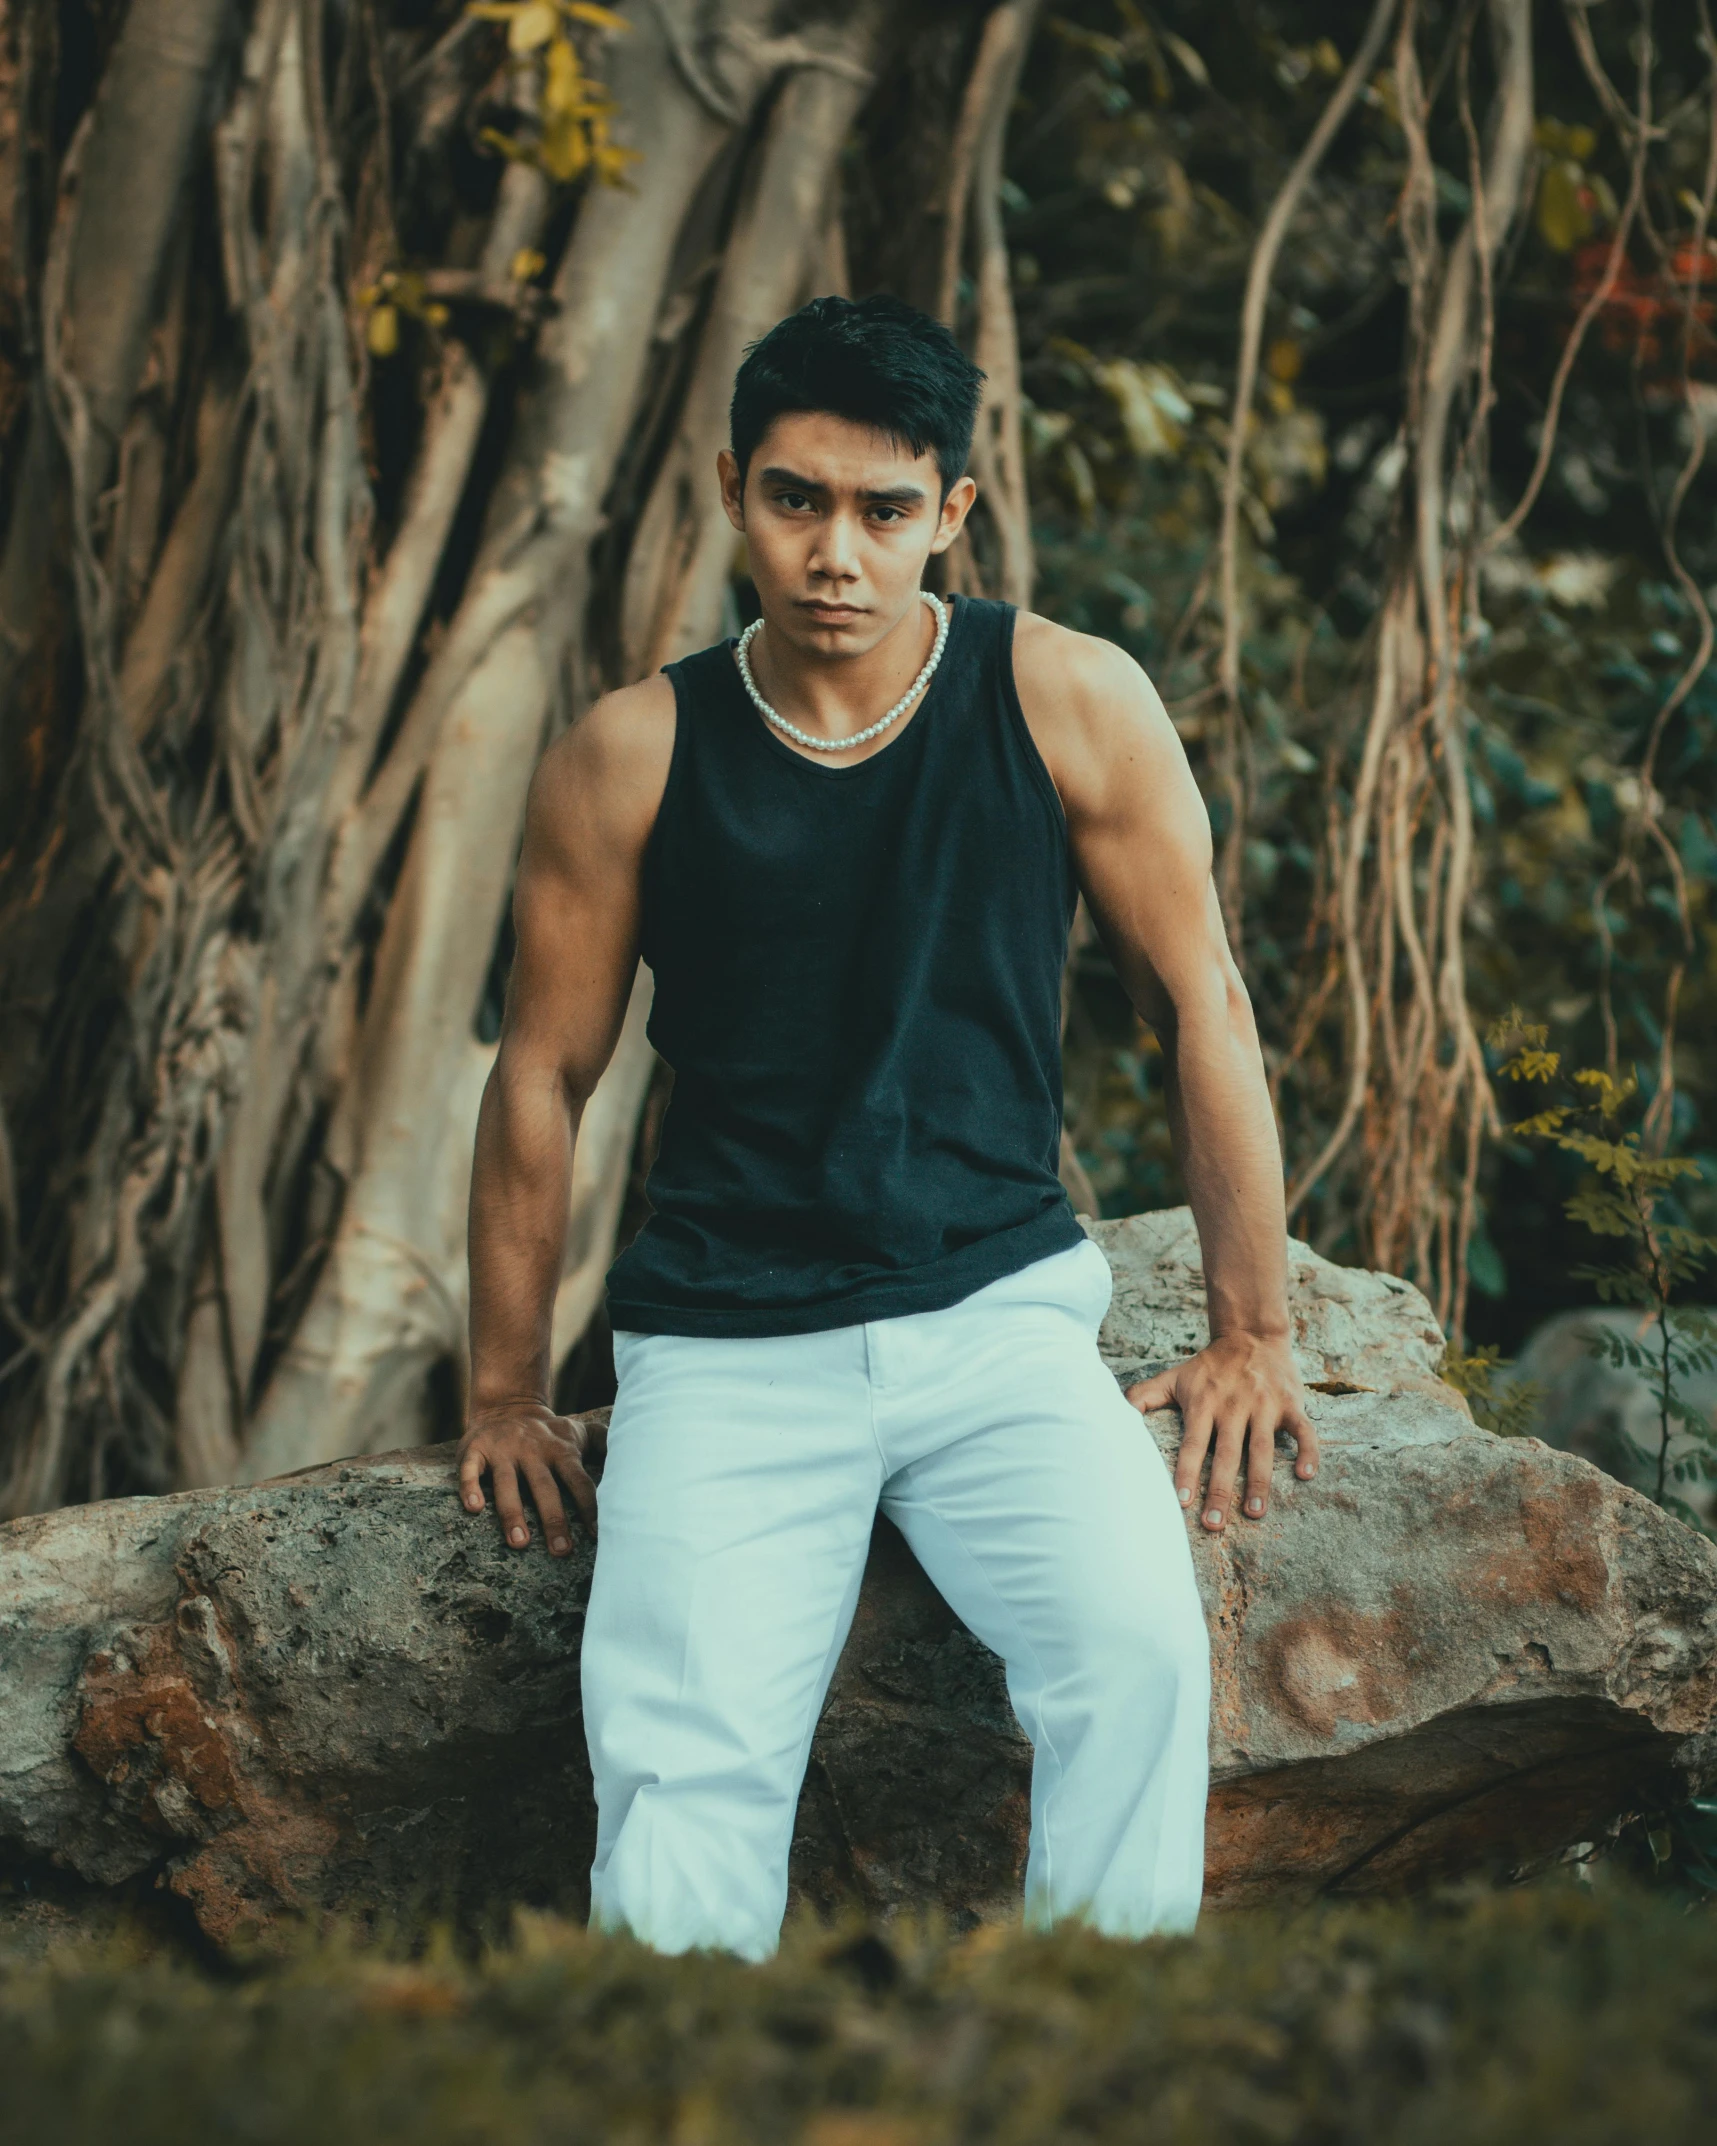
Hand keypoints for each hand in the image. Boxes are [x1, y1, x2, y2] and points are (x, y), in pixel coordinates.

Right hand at [457, 1400, 606, 1556]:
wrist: (507, 1405)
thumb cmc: (550, 1432)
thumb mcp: (580, 1432)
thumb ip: (607, 1445)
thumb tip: (640, 1460)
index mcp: (561, 1451)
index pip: (579, 1481)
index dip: (590, 1508)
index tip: (600, 1535)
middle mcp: (533, 1451)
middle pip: (545, 1487)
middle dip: (554, 1519)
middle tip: (562, 1550)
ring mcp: (503, 1450)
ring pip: (507, 1483)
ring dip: (513, 1513)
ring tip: (520, 1543)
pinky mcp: (475, 1450)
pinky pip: (470, 1470)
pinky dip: (470, 1487)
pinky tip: (474, 1509)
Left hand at [1125, 1331, 1318, 1531]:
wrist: (1251, 1333)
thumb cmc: (1209, 1366)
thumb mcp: (1174, 1376)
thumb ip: (1144, 1396)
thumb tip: (1114, 1414)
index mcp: (1204, 1403)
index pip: (1193, 1443)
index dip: (1186, 1473)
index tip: (1181, 1502)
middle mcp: (1234, 1405)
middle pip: (1227, 1454)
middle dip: (1220, 1491)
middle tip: (1214, 1525)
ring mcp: (1264, 1405)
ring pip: (1262, 1448)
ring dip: (1260, 1482)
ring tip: (1254, 1513)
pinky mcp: (1291, 1403)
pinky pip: (1303, 1430)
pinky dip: (1308, 1452)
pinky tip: (1305, 1476)